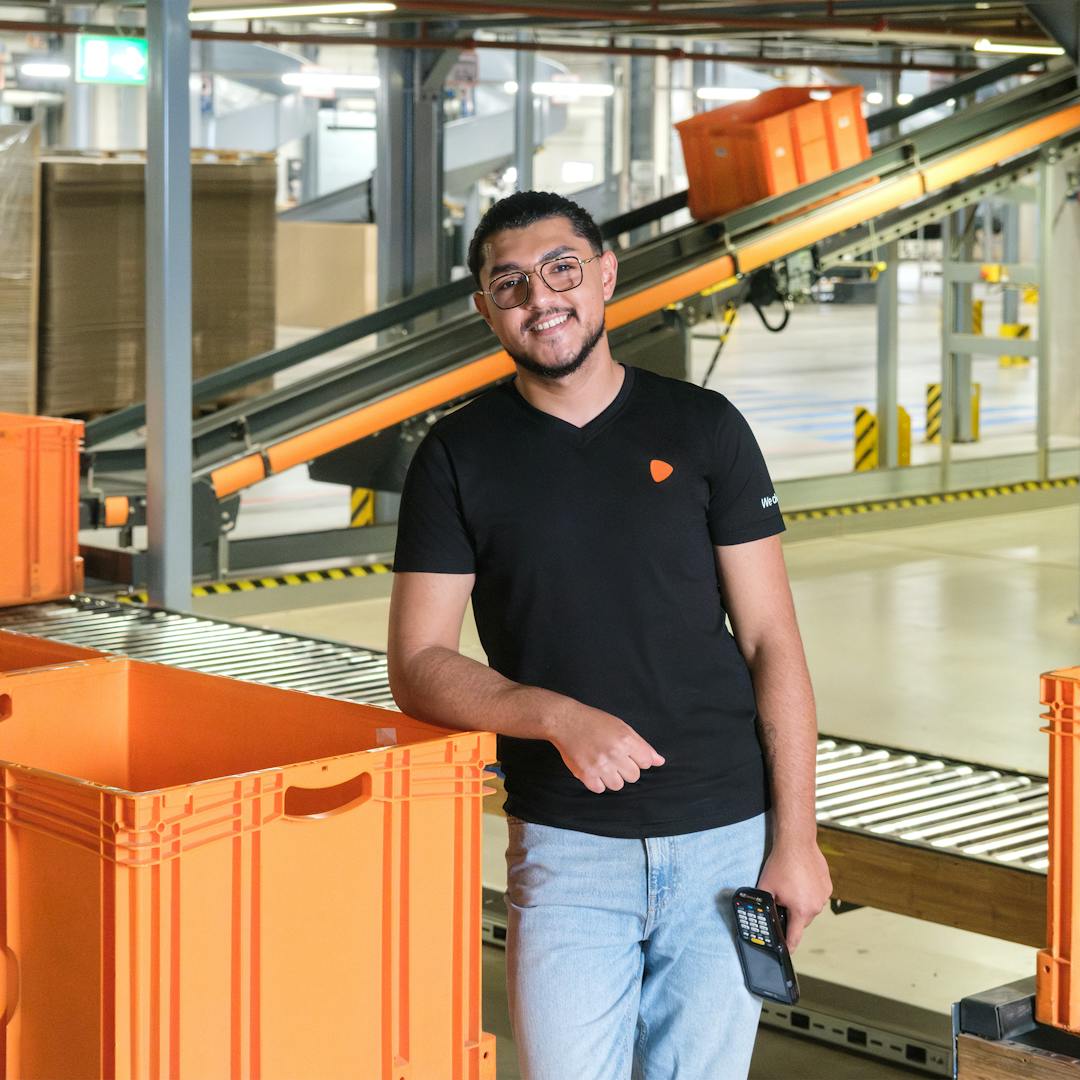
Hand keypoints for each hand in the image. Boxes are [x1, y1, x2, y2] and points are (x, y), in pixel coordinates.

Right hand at [546, 704, 664, 793]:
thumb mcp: (622, 727)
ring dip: (612, 777)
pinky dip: (598, 782)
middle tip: (614, 758)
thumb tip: (659, 761)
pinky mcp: (585, 774)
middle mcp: (614, 754)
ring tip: (603, 764)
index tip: (628, 754)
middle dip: (626, 768)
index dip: (638, 759)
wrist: (566, 721)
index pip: (646, 762)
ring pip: (618, 785)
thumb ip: (642, 745)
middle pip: (634, 776)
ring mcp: (599, 766)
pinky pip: (600, 789)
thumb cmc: (594, 722)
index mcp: (625, 740)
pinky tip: (593, 769)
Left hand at [757, 837, 831, 952]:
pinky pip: (816, 895)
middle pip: (802, 920)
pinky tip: (799, 879)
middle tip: (781, 900)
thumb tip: (762, 916)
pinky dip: (809, 892)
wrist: (796, 843)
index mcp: (801, 911)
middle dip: (791, 915)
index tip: (787, 952)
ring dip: (801, 902)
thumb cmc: (781, 864)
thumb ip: (766, 905)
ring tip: (791, 885)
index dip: (789, 946)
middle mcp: (816, 906)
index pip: (795, 937)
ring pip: (809, 907)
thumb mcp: (766, 888)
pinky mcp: (827, 885)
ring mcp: (824, 896)